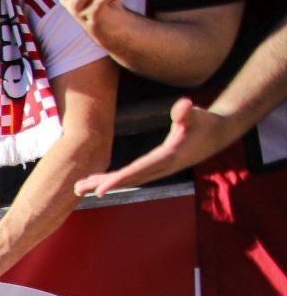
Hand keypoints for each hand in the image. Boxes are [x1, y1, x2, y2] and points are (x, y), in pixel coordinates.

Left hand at [74, 96, 237, 196]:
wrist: (217, 134)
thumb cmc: (205, 122)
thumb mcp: (197, 115)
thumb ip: (188, 112)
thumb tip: (184, 106)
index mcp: (168, 157)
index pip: (138, 170)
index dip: (118, 180)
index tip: (100, 189)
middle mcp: (161, 167)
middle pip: (127, 179)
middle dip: (102, 185)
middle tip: (77, 189)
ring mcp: (159, 169)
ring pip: (127, 179)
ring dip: (104, 184)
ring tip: (79, 188)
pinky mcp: (156, 167)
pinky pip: (131, 176)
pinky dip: (114, 179)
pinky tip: (97, 181)